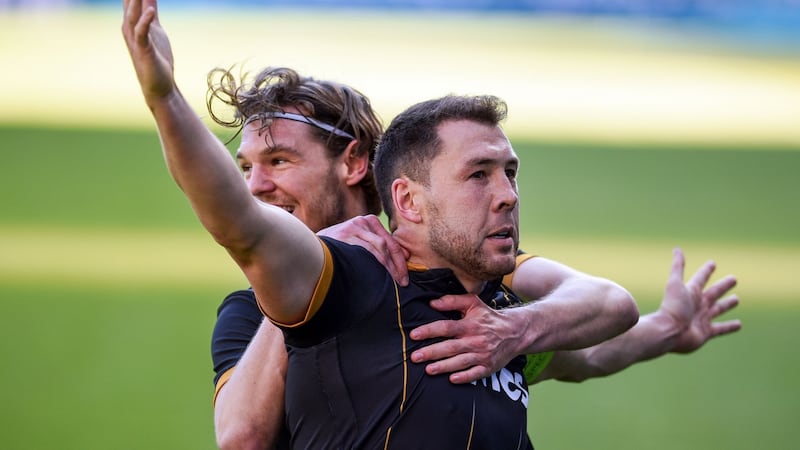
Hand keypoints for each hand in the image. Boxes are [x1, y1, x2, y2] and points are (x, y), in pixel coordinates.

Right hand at [122, 0, 175, 101]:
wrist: (159, 85)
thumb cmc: (157, 56)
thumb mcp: (155, 27)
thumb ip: (151, 9)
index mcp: (131, 20)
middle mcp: (129, 27)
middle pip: (129, 0)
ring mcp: (135, 38)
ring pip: (133, 14)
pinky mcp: (144, 49)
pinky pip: (142, 33)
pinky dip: (145, 21)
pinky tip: (151, 11)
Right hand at [318, 215, 408, 285]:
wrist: (307, 247)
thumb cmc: (336, 250)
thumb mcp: (356, 241)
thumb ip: (376, 246)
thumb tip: (407, 255)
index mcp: (368, 221)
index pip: (391, 242)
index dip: (400, 261)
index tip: (404, 277)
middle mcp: (361, 222)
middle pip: (386, 246)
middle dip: (396, 266)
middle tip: (402, 283)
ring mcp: (351, 228)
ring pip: (377, 249)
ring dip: (386, 268)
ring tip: (391, 284)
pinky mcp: (343, 236)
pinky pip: (364, 253)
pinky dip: (373, 266)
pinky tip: (375, 278)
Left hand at [409, 294, 524, 383]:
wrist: (515, 332)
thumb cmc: (489, 317)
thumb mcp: (473, 303)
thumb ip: (452, 301)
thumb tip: (432, 303)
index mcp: (469, 325)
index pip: (446, 327)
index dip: (429, 330)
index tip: (414, 334)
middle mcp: (475, 340)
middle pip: (450, 347)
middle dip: (431, 352)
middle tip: (414, 356)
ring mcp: (482, 355)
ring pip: (460, 362)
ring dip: (443, 366)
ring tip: (428, 370)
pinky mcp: (488, 367)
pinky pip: (475, 373)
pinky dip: (464, 377)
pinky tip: (452, 379)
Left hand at [661, 248, 740, 352]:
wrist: (669, 331)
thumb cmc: (672, 307)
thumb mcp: (675, 284)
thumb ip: (677, 267)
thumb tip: (677, 248)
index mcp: (691, 292)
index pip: (701, 278)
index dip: (706, 271)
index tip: (712, 263)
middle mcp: (697, 305)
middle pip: (713, 292)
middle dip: (723, 286)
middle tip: (734, 278)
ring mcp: (702, 318)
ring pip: (718, 309)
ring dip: (727, 304)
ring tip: (737, 299)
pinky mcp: (706, 332)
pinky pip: (720, 329)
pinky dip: (730, 327)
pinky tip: (739, 325)